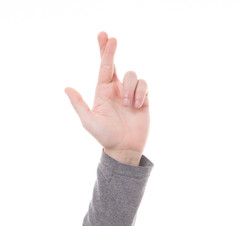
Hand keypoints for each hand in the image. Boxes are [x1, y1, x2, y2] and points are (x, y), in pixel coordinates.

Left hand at [64, 31, 149, 165]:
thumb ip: (79, 104)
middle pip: (115, 64)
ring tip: (128, 105)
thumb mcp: (89, 121)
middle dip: (111, 50)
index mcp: (103, 92)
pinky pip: (144, 85)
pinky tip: (137, 106)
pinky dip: (141, 93)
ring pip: (132, 75)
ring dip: (130, 88)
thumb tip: (66, 88)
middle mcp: (116, 89)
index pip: (103, 68)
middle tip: (111, 38)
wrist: (124, 147)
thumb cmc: (106, 135)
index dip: (104, 52)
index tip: (104, 36)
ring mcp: (130, 93)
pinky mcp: (143, 98)